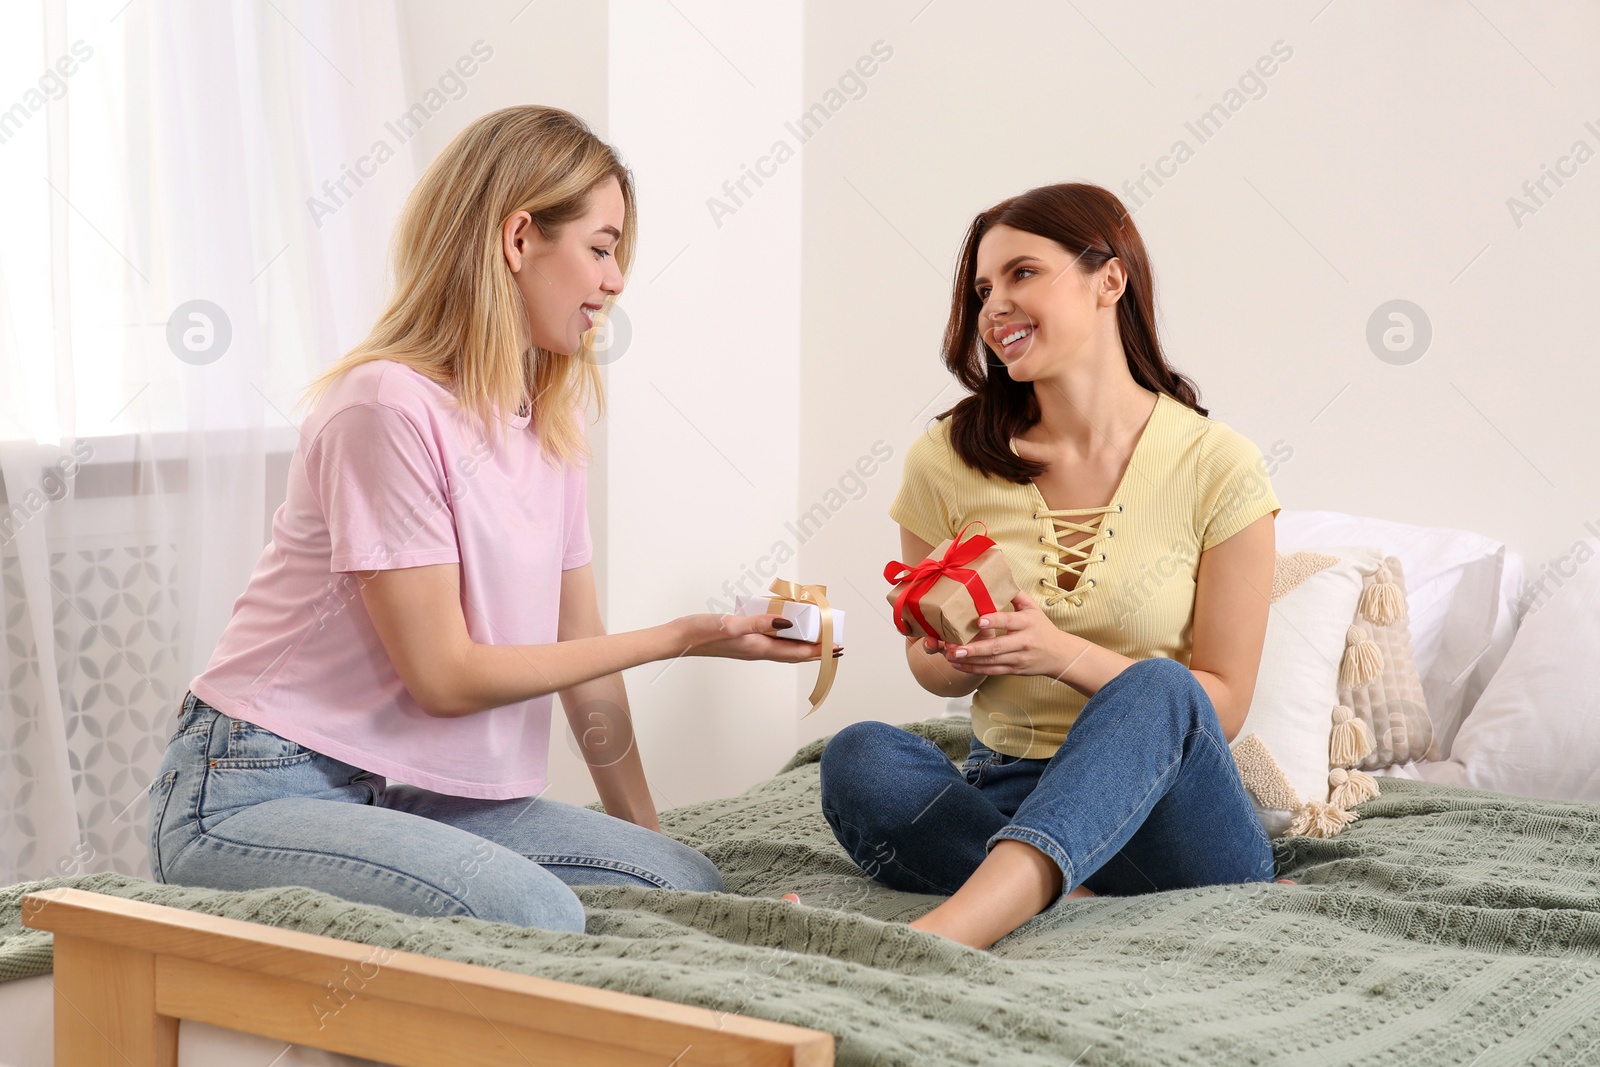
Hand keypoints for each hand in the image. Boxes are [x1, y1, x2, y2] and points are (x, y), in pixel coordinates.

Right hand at [676, 613, 843, 662]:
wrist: (679, 639)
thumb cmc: (702, 632)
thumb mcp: (731, 624)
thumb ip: (759, 622)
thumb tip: (787, 622)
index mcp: (759, 648)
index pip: (797, 652)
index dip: (820, 651)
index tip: (838, 647)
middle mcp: (758, 650)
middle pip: (795, 653)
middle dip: (817, 651)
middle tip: (836, 646)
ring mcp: (750, 647)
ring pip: (784, 648)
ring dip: (803, 644)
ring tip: (817, 637)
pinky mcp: (742, 641)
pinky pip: (771, 640)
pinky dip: (785, 636)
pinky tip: (784, 626)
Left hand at [942, 590, 1081, 678]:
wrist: (1059, 655)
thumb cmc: (1042, 628)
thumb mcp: (1033, 608)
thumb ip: (1016, 594)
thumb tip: (999, 576)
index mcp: (1027, 623)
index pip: (1009, 621)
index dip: (994, 621)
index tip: (978, 621)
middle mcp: (1023, 642)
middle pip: (997, 646)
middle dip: (975, 648)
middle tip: (955, 647)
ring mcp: (1018, 658)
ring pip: (992, 661)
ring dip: (970, 660)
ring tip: (951, 656)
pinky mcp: (1014, 670)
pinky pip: (992, 671)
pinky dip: (974, 669)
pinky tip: (959, 665)